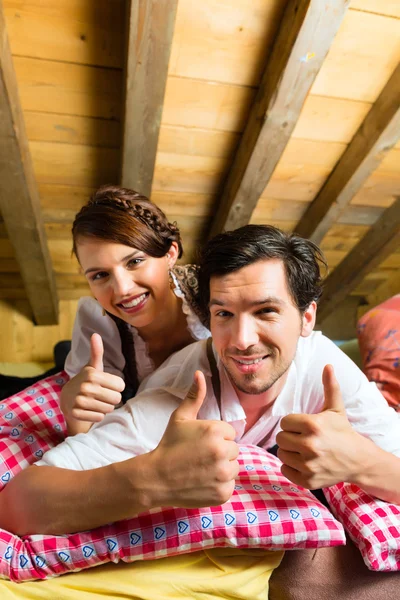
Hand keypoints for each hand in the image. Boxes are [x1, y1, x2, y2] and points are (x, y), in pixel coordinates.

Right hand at [60, 334, 124, 434]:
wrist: (66, 398)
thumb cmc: (86, 381)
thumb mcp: (93, 366)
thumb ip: (97, 351)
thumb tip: (96, 334)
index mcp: (93, 374)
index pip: (121, 386)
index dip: (117, 387)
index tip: (108, 385)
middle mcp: (86, 387)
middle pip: (117, 399)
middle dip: (112, 398)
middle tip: (102, 395)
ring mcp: (80, 401)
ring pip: (108, 409)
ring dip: (105, 407)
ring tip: (96, 402)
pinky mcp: (76, 414)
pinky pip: (99, 417)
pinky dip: (97, 415)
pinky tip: (90, 409)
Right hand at [149, 370, 239, 507]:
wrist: (156, 478)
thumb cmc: (169, 445)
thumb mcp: (180, 417)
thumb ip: (195, 396)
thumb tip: (200, 373)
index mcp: (216, 430)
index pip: (229, 433)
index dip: (215, 438)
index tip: (199, 444)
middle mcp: (223, 451)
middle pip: (233, 450)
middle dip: (220, 453)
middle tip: (199, 457)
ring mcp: (224, 474)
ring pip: (233, 468)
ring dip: (222, 469)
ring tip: (201, 469)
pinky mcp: (223, 493)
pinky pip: (230, 485)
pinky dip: (219, 485)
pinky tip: (202, 482)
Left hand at [276, 364, 364, 488]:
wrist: (358, 460)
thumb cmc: (342, 432)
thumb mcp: (335, 409)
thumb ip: (329, 387)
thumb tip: (328, 365)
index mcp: (313, 425)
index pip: (284, 422)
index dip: (293, 424)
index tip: (305, 427)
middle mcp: (310, 445)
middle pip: (280, 438)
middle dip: (290, 437)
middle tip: (304, 439)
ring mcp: (309, 465)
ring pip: (282, 454)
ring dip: (290, 452)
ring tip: (305, 450)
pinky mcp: (308, 481)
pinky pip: (285, 470)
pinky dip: (291, 467)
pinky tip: (304, 462)